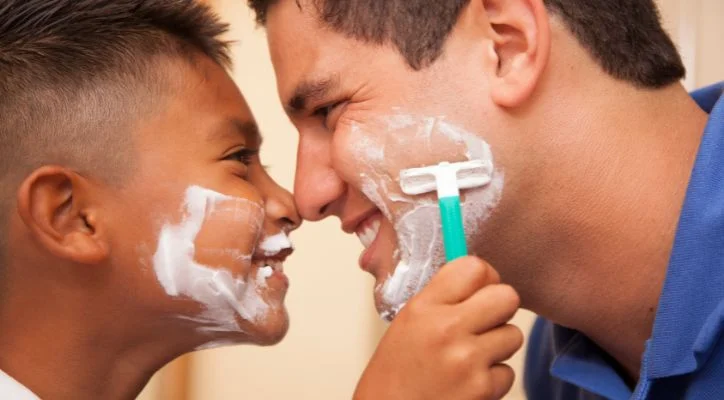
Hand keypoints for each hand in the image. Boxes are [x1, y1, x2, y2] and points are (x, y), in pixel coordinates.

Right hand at [354, 256, 522, 399]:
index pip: (475, 268)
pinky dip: (493, 379)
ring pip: (513, 335)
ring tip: (469, 358)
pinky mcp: (482, 388)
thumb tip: (480, 277)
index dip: (484, 279)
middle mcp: (447, 328)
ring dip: (497, 347)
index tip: (479, 291)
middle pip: (507, 296)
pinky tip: (468, 383)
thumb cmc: (396, 374)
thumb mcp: (408, 323)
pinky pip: (508, 371)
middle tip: (484, 323)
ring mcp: (467, 359)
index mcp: (424, 307)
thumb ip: (442, 298)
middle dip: (500, 309)